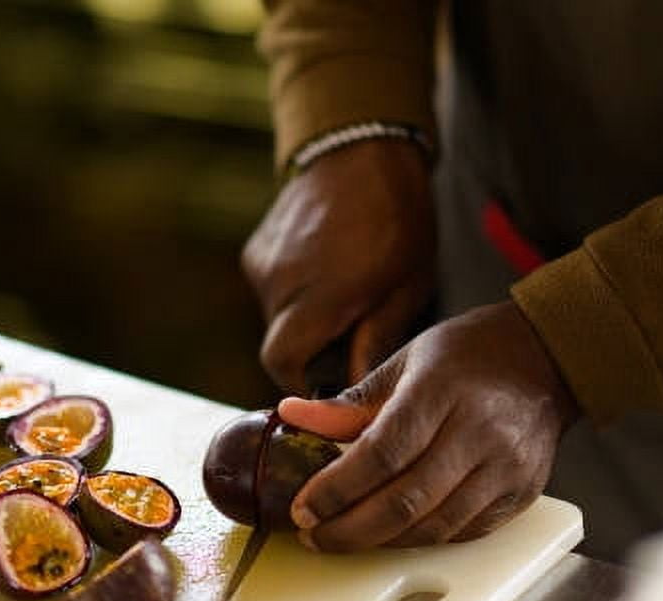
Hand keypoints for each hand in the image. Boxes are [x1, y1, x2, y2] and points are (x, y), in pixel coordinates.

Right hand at [241, 139, 434, 395]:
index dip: (302, 382)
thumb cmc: (398, 217)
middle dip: (310, 352)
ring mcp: (263, 263)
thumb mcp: (407, 285)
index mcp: (322, 294)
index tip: (330, 384)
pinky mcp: (255, 249)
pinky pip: (270, 289)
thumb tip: (358, 392)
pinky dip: (294, 294)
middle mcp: (281, 281)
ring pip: (275, 317)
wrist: (361, 147)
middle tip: (350, 336)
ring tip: (344, 297)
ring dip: (304, 321)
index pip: (283, 362)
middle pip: (279, 344)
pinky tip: (326, 272)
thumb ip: (377, 341)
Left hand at [278, 299, 578, 551]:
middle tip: (314, 535)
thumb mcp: (406, 361)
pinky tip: (391, 533)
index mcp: (441, 390)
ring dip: (381, 542)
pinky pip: (463, 532)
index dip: (337, 490)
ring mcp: (506, 467)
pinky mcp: (522, 493)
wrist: (548, 356)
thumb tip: (293, 417)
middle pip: (405, 501)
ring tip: (343, 538)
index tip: (304, 508)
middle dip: (350, 529)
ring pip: (435, 526)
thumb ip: (351, 402)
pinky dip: (421, 538)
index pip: (381, 453)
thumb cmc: (470, 354)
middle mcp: (479, 432)